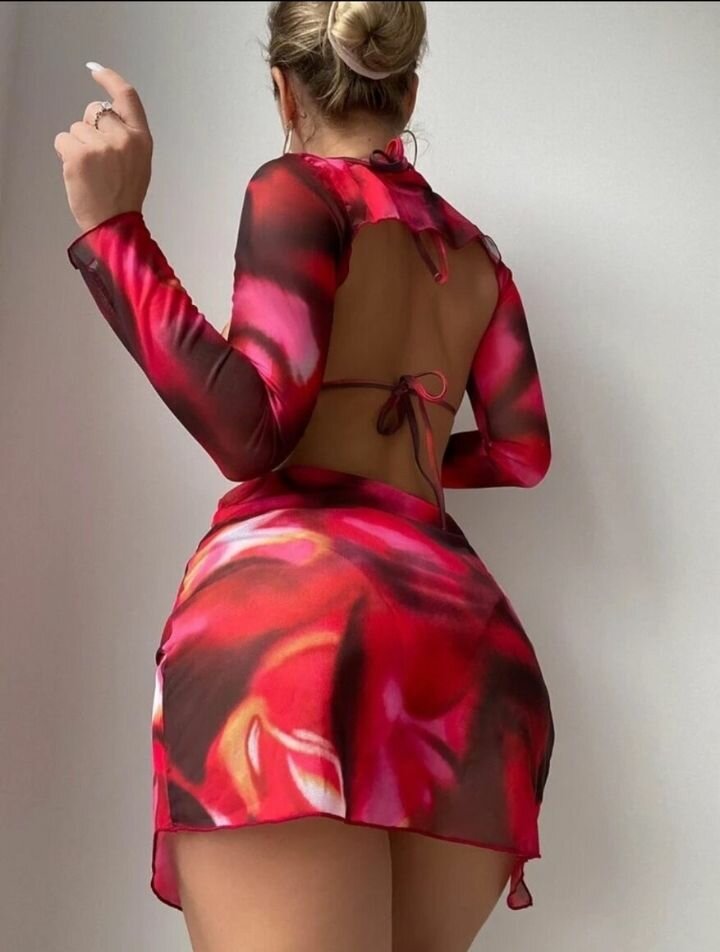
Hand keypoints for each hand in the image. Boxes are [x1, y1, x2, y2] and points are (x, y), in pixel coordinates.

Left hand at [54, 65, 152, 233]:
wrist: (115, 224)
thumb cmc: (124, 196)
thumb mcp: (139, 162)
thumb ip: (126, 134)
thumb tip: (103, 111)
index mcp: (142, 139)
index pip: (127, 96)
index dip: (110, 79)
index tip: (96, 70)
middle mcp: (124, 138)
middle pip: (95, 109)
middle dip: (90, 126)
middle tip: (97, 157)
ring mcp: (102, 145)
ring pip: (77, 127)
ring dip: (77, 144)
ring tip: (90, 170)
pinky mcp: (80, 154)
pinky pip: (62, 139)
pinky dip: (64, 153)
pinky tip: (77, 171)